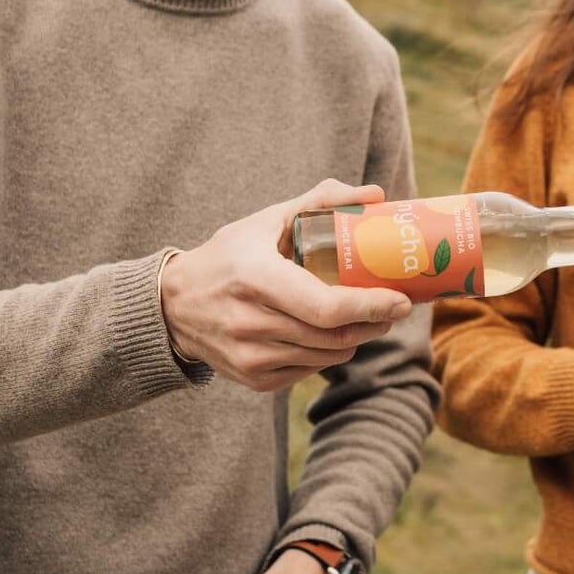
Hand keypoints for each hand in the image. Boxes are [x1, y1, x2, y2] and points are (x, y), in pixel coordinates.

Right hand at [161, 180, 411, 389]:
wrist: (172, 306)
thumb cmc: (228, 256)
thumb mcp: (267, 220)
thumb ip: (320, 201)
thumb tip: (375, 194)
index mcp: (255, 278)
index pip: (326, 307)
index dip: (370, 307)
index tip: (401, 300)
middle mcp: (250, 323)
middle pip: (334, 336)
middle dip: (374, 323)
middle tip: (394, 307)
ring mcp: (250, 356)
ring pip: (327, 356)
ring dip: (355, 338)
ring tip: (366, 317)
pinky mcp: (252, 379)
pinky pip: (309, 370)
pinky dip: (328, 353)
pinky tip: (329, 333)